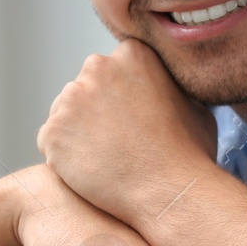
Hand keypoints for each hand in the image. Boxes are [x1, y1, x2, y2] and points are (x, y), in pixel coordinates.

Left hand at [36, 39, 217, 222]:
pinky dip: (65, 156)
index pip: (114, 67)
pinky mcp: (52, 131)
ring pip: (66, 113)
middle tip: (118, 140)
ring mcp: (70, 98)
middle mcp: (98, 67)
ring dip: (79, 131)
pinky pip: (51, 141)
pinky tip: (91, 171)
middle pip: (86, 86)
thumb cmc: (188, 153)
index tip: (133, 117)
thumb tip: (167, 88)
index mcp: (133, 54)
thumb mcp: (194, 104)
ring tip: (106, 159)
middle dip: (96, 108)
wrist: (167, 191)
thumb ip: (170, 87)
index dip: (122, 94)